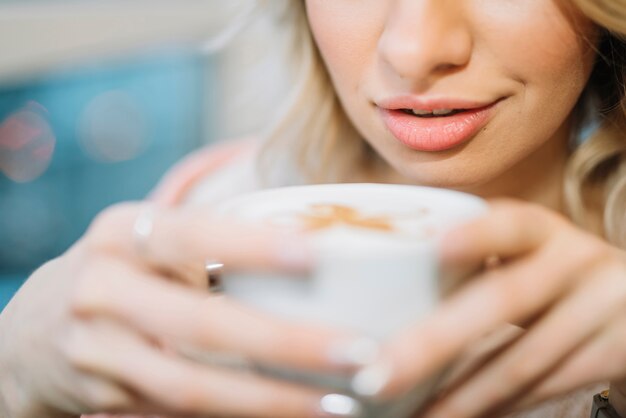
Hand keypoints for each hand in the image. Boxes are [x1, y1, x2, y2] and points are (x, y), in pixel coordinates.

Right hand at [0, 203, 362, 417]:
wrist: (31, 334)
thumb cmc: (119, 271)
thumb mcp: (146, 240)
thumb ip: (208, 242)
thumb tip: (311, 250)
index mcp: (121, 234)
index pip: (191, 231)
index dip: (252, 245)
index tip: (317, 255)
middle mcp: (103, 288)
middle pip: (201, 324)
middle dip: (286, 343)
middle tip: (359, 352)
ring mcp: (99, 350)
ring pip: (194, 386)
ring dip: (272, 398)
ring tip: (340, 403)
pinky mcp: (107, 397)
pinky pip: (183, 412)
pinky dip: (242, 415)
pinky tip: (290, 412)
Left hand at [369, 200, 625, 417]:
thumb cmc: (548, 271)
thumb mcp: (525, 252)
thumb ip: (476, 260)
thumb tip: (384, 295)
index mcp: (541, 229)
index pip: (511, 224)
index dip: (478, 234)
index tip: (438, 247)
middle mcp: (573, 261)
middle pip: (505, 300)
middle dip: (437, 341)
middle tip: (380, 375)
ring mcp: (601, 308)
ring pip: (522, 360)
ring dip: (460, 396)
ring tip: (412, 415)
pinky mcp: (615, 351)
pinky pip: (546, 387)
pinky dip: (497, 407)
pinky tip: (456, 416)